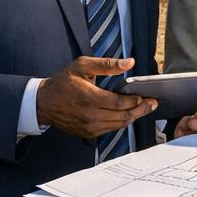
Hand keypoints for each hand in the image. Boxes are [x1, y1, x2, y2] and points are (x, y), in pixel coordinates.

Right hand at [35, 56, 155, 139]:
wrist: (44, 102)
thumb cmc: (63, 82)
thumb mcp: (83, 65)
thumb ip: (107, 64)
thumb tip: (129, 62)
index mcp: (90, 98)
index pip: (120, 103)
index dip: (136, 100)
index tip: (147, 96)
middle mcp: (90, 116)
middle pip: (123, 116)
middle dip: (140, 110)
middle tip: (152, 104)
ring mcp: (89, 127)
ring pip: (118, 125)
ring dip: (133, 117)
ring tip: (143, 109)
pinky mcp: (87, 133)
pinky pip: (110, 129)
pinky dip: (121, 122)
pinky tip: (127, 115)